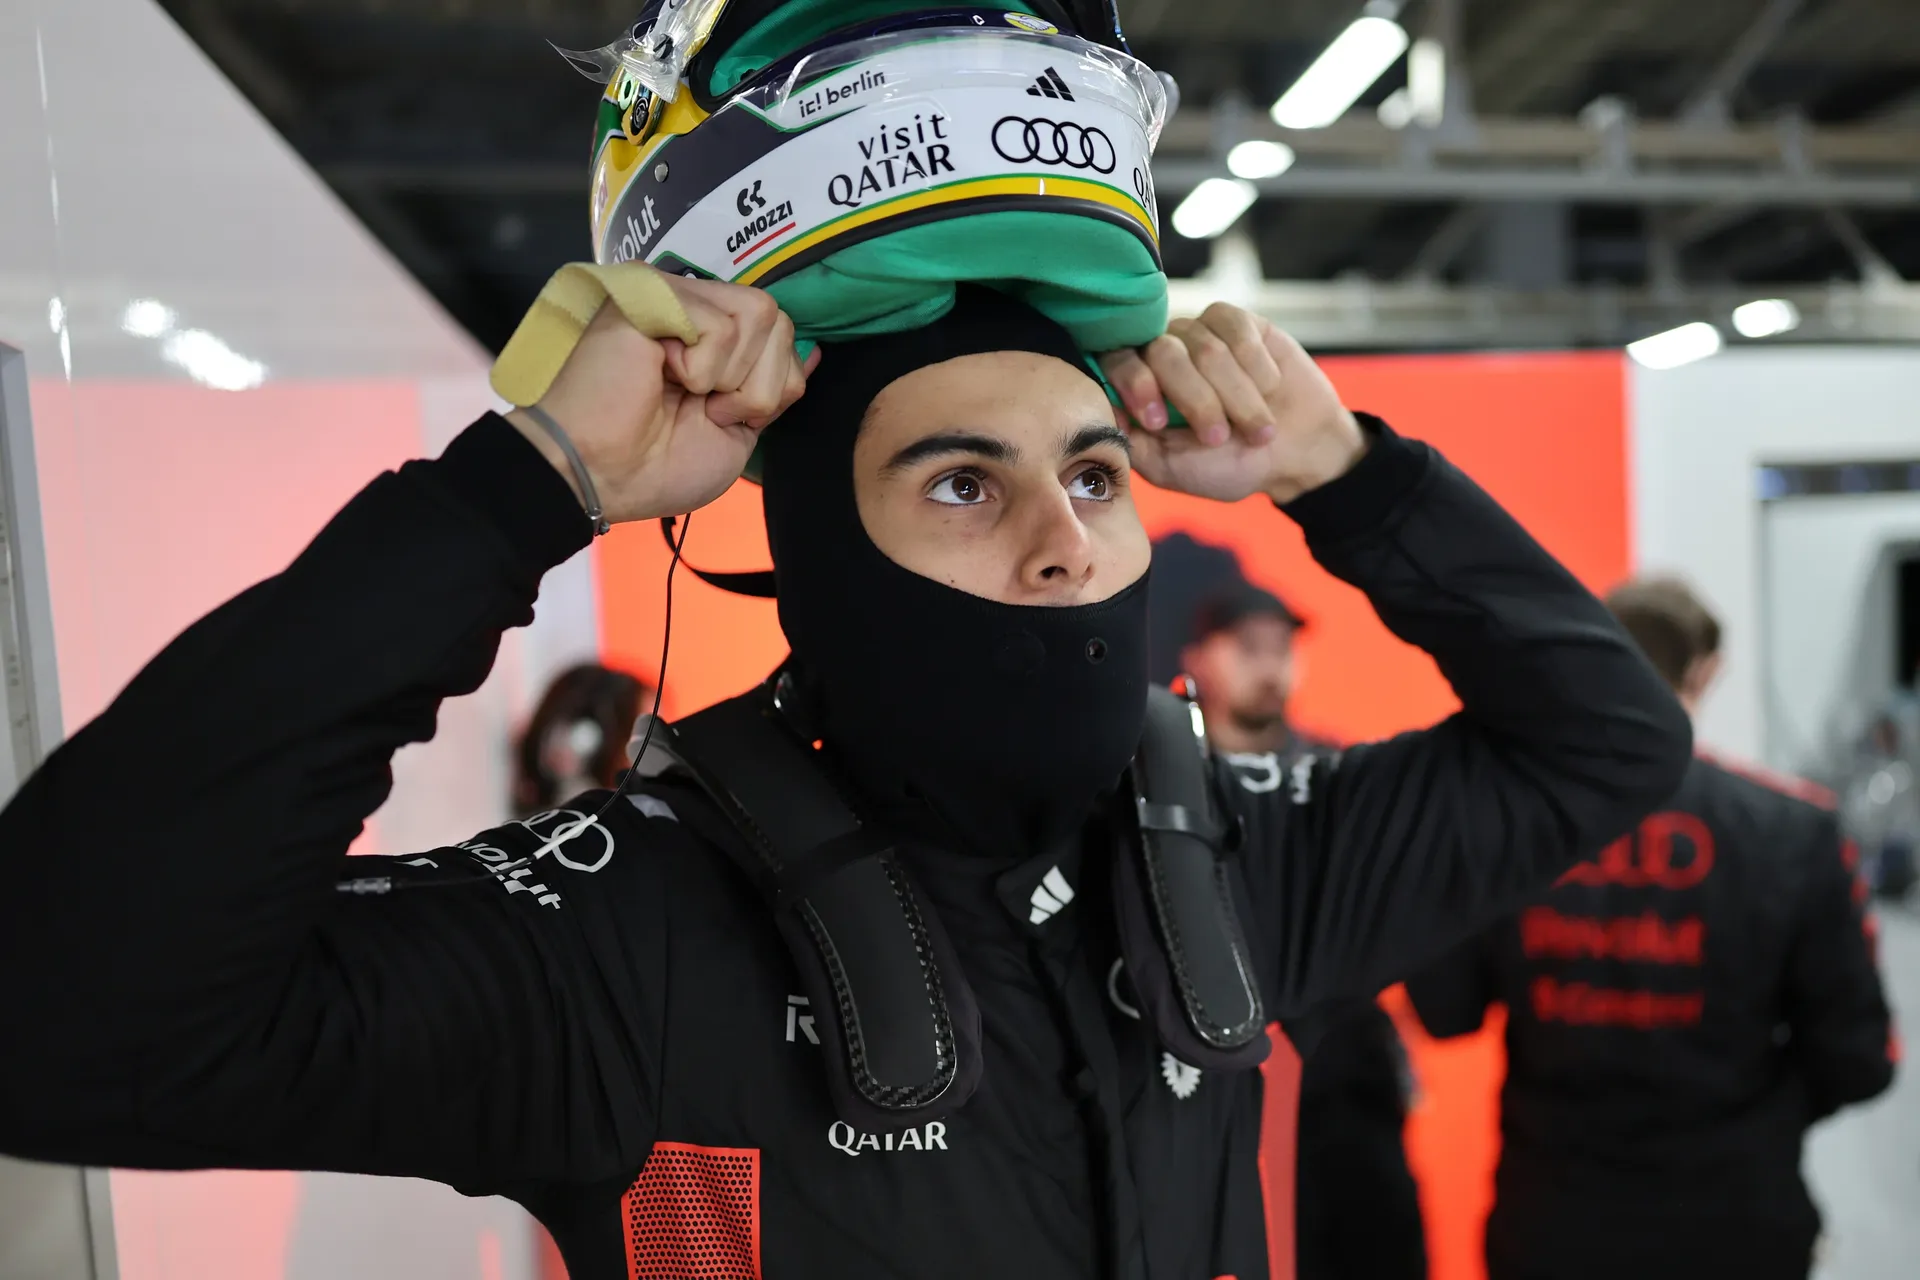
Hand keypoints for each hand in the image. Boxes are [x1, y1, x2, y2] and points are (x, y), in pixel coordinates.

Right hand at [506, 272, 817, 523]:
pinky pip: (723, 325)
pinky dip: (702, 369)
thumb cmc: (655, 465)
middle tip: (701, 408)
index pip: (783, 334)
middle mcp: (693, 306)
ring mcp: (672, 293)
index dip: (769, 386)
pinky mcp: (653, 291)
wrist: (600, 477)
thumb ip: (774, 387)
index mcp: (712, 336)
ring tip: (682, 391)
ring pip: (760, 316)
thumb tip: (813, 351)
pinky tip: (660, 376)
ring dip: (729, 377)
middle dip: (755, 385)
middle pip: (779, 320)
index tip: (720, 416)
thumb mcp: (739, 432)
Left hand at [1097, 303, 1366, 503]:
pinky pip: (1239, 330)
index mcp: (1141, 385)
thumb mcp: (1174, 468)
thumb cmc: (1229, 464)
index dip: (1135, 384)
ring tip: (1257, 428)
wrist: (1296, 454)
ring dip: (1237, 395)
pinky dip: (1257, 368)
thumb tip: (1104, 412)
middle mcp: (1165, 352)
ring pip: (1207, 347)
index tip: (1157, 420)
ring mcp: (1201, 333)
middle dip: (1197, 401)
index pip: (1117, 361)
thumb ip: (1135, 442)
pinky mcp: (1239, 322)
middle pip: (1165, 352)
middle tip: (1220, 438)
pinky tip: (1269, 388)